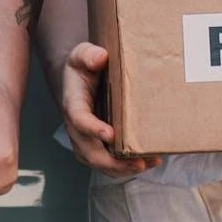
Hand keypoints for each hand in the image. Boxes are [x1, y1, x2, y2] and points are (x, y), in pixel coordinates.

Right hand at [63, 43, 160, 177]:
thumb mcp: (82, 53)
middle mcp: (75, 127)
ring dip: (122, 168)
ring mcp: (84, 139)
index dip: (92, 129)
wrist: (79, 79)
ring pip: (98, 162)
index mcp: (73, 103)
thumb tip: (101, 58)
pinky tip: (146, 163)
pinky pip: (106, 163)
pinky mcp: (94, 145)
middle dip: (112, 161)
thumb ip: (89, 55)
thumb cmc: (83, 67)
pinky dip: (124, 167)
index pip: (79, 119)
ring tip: (148, 164)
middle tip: (138, 163)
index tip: (110, 134)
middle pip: (89, 151)